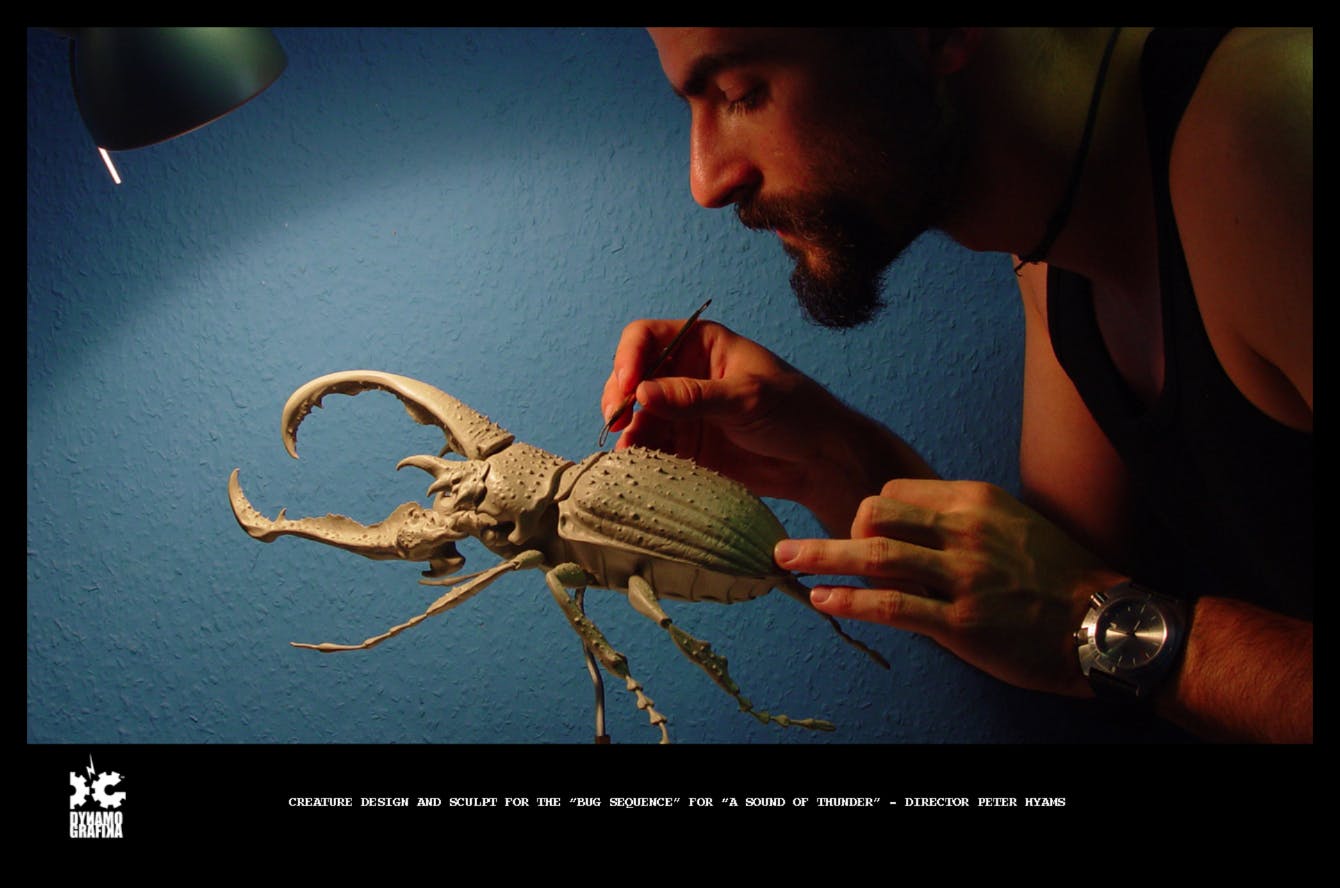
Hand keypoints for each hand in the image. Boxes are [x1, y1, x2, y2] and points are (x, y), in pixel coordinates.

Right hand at [600, 319, 853, 506]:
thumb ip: (694, 397)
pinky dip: (640, 456)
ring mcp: (682, 412)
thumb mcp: (747, 398)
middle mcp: (684, 374)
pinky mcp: (685, 446)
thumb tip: (640, 394)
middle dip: (619, 397)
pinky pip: (651, 447)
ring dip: (627, 433)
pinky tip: (638, 466)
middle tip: (616, 422)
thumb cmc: (795, 411)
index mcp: (701, 345)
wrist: (819, 460)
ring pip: (636, 417)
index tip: (628, 387)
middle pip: (632, 377)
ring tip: (628, 453)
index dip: (628, 357)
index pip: (647, 338)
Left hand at [776, 478, 1123, 695]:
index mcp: (974, 500)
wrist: (1102, 624)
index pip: (896, 490)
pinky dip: (850, 600)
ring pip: (874, 555)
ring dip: (821, 556)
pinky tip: (822, 598)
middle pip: (875, 512)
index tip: (852, 529)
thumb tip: (905, 531)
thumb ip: (957, 524)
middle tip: (803, 545)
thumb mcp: (1010, 526)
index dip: (867, 510)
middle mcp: (964, 531)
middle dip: (835, 528)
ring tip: (784, 559)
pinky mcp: (960, 622)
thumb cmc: (1055, 577)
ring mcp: (962, 576)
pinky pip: (892, 606)